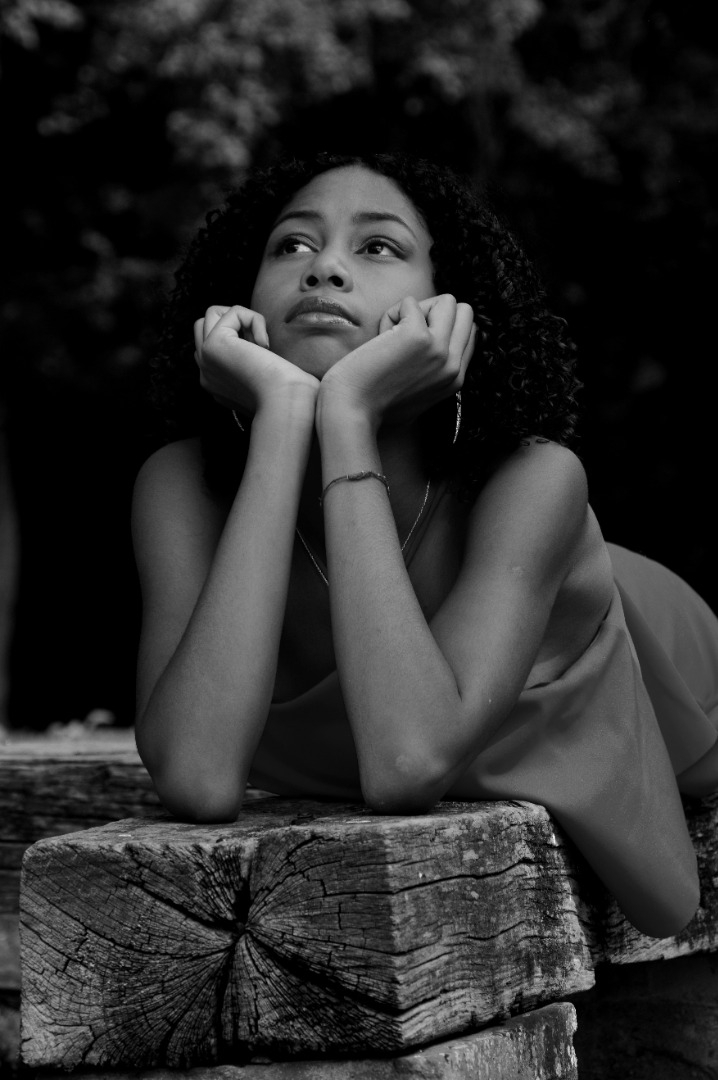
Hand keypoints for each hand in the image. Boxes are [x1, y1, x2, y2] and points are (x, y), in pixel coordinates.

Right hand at [194, 305, 318, 419]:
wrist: (286, 404)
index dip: (237, 338)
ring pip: (213, 313)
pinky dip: (255, 319)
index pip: (210, 346)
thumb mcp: (264, 380)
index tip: (261, 353)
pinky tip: (265, 344)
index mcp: (215, 384)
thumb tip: (256, 343)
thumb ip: (252, 363)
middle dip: (232, 323)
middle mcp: (206, 373)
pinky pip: (233, 312)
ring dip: (243, 319)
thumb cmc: (287, 395)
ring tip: (260, 343)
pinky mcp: (214, 345)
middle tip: (258, 343)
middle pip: (204, 326)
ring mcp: (206, 359)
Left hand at [317, 295, 474, 427]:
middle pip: (464, 312)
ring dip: (418, 309)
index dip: (440, 328)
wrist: (352, 410)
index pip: (468, 333)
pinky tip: (380, 337)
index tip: (414, 345)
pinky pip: (410, 302)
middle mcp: (453, 366)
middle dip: (435, 312)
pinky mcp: (418, 337)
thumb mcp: (418, 394)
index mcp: (456, 379)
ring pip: (447, 300)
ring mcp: (439, 350)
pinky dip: (392, 313)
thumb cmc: (375, 403)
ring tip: (396, 333)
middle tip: (407, 333)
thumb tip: (435, 336)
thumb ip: (434, 371)